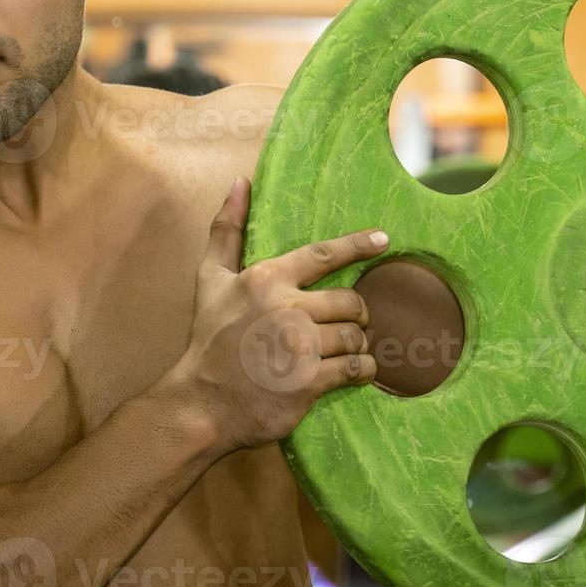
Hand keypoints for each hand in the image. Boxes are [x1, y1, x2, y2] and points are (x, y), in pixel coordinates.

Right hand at [176, 175, 386, 452]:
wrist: (202, 404)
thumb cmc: (209, 340)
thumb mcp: (211, 280)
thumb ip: (227, 230)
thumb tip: (240, 182)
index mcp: (266, 280)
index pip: (323, 256)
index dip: (357, 246)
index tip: (383, 240)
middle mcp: (286, 309)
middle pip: (349, 301)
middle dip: (356, 313)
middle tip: (349, 322)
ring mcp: (299, 347)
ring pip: (354, 336)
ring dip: (357, 343)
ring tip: (346, 348)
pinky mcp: (309, 382)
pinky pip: (355, 368)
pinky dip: (362, 368)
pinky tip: (355, 370)